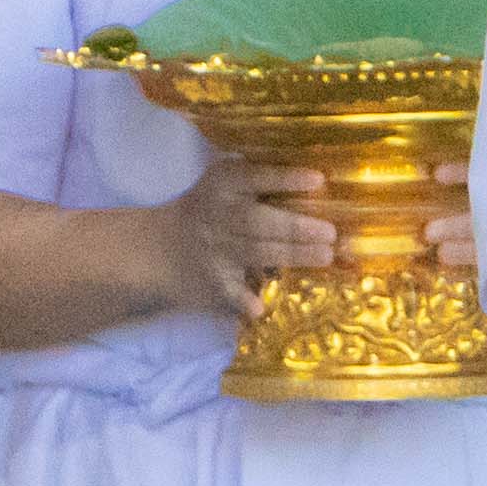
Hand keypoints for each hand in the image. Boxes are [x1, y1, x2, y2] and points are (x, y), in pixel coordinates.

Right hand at [138, 151, 338, 319]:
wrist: (156, 249)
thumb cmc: (205, 211)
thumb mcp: (223, 185)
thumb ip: (260, 182)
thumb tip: (321, 184)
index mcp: (223, 185)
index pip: (255, 177)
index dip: (285, 179)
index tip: (317, 179)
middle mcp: (218, 216)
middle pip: (259, 221)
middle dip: (295, 227)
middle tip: (330, 233)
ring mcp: (215, 251)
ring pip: (256, 253)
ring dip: (292, 256)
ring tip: (325, 256)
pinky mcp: (212, 282)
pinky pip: (231, 292)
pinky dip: (244, 300)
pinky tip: (260, 308)